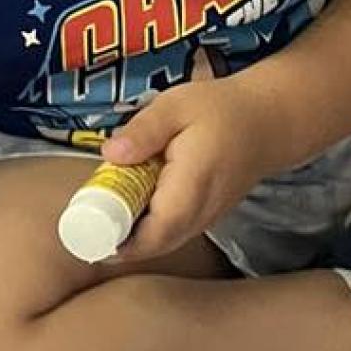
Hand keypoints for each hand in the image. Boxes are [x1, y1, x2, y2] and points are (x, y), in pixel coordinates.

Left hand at [104, 74, 281, 261]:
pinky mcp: (204, 217)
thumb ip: (143, 130)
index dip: (120, 242)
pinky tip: (128, 205)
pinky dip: (146, 228)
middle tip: (83, 223)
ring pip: (163, 243)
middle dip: (117, 242)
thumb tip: (109, 155)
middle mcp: (200, 212)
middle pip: (155, 245)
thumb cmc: (220, 109)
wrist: (267, 121)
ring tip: (102, 211)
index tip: (88, 237)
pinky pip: (171, 233)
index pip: (155, 232)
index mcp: (191, 186)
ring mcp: (205, 219)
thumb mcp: (176, 105)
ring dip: (131, 236)